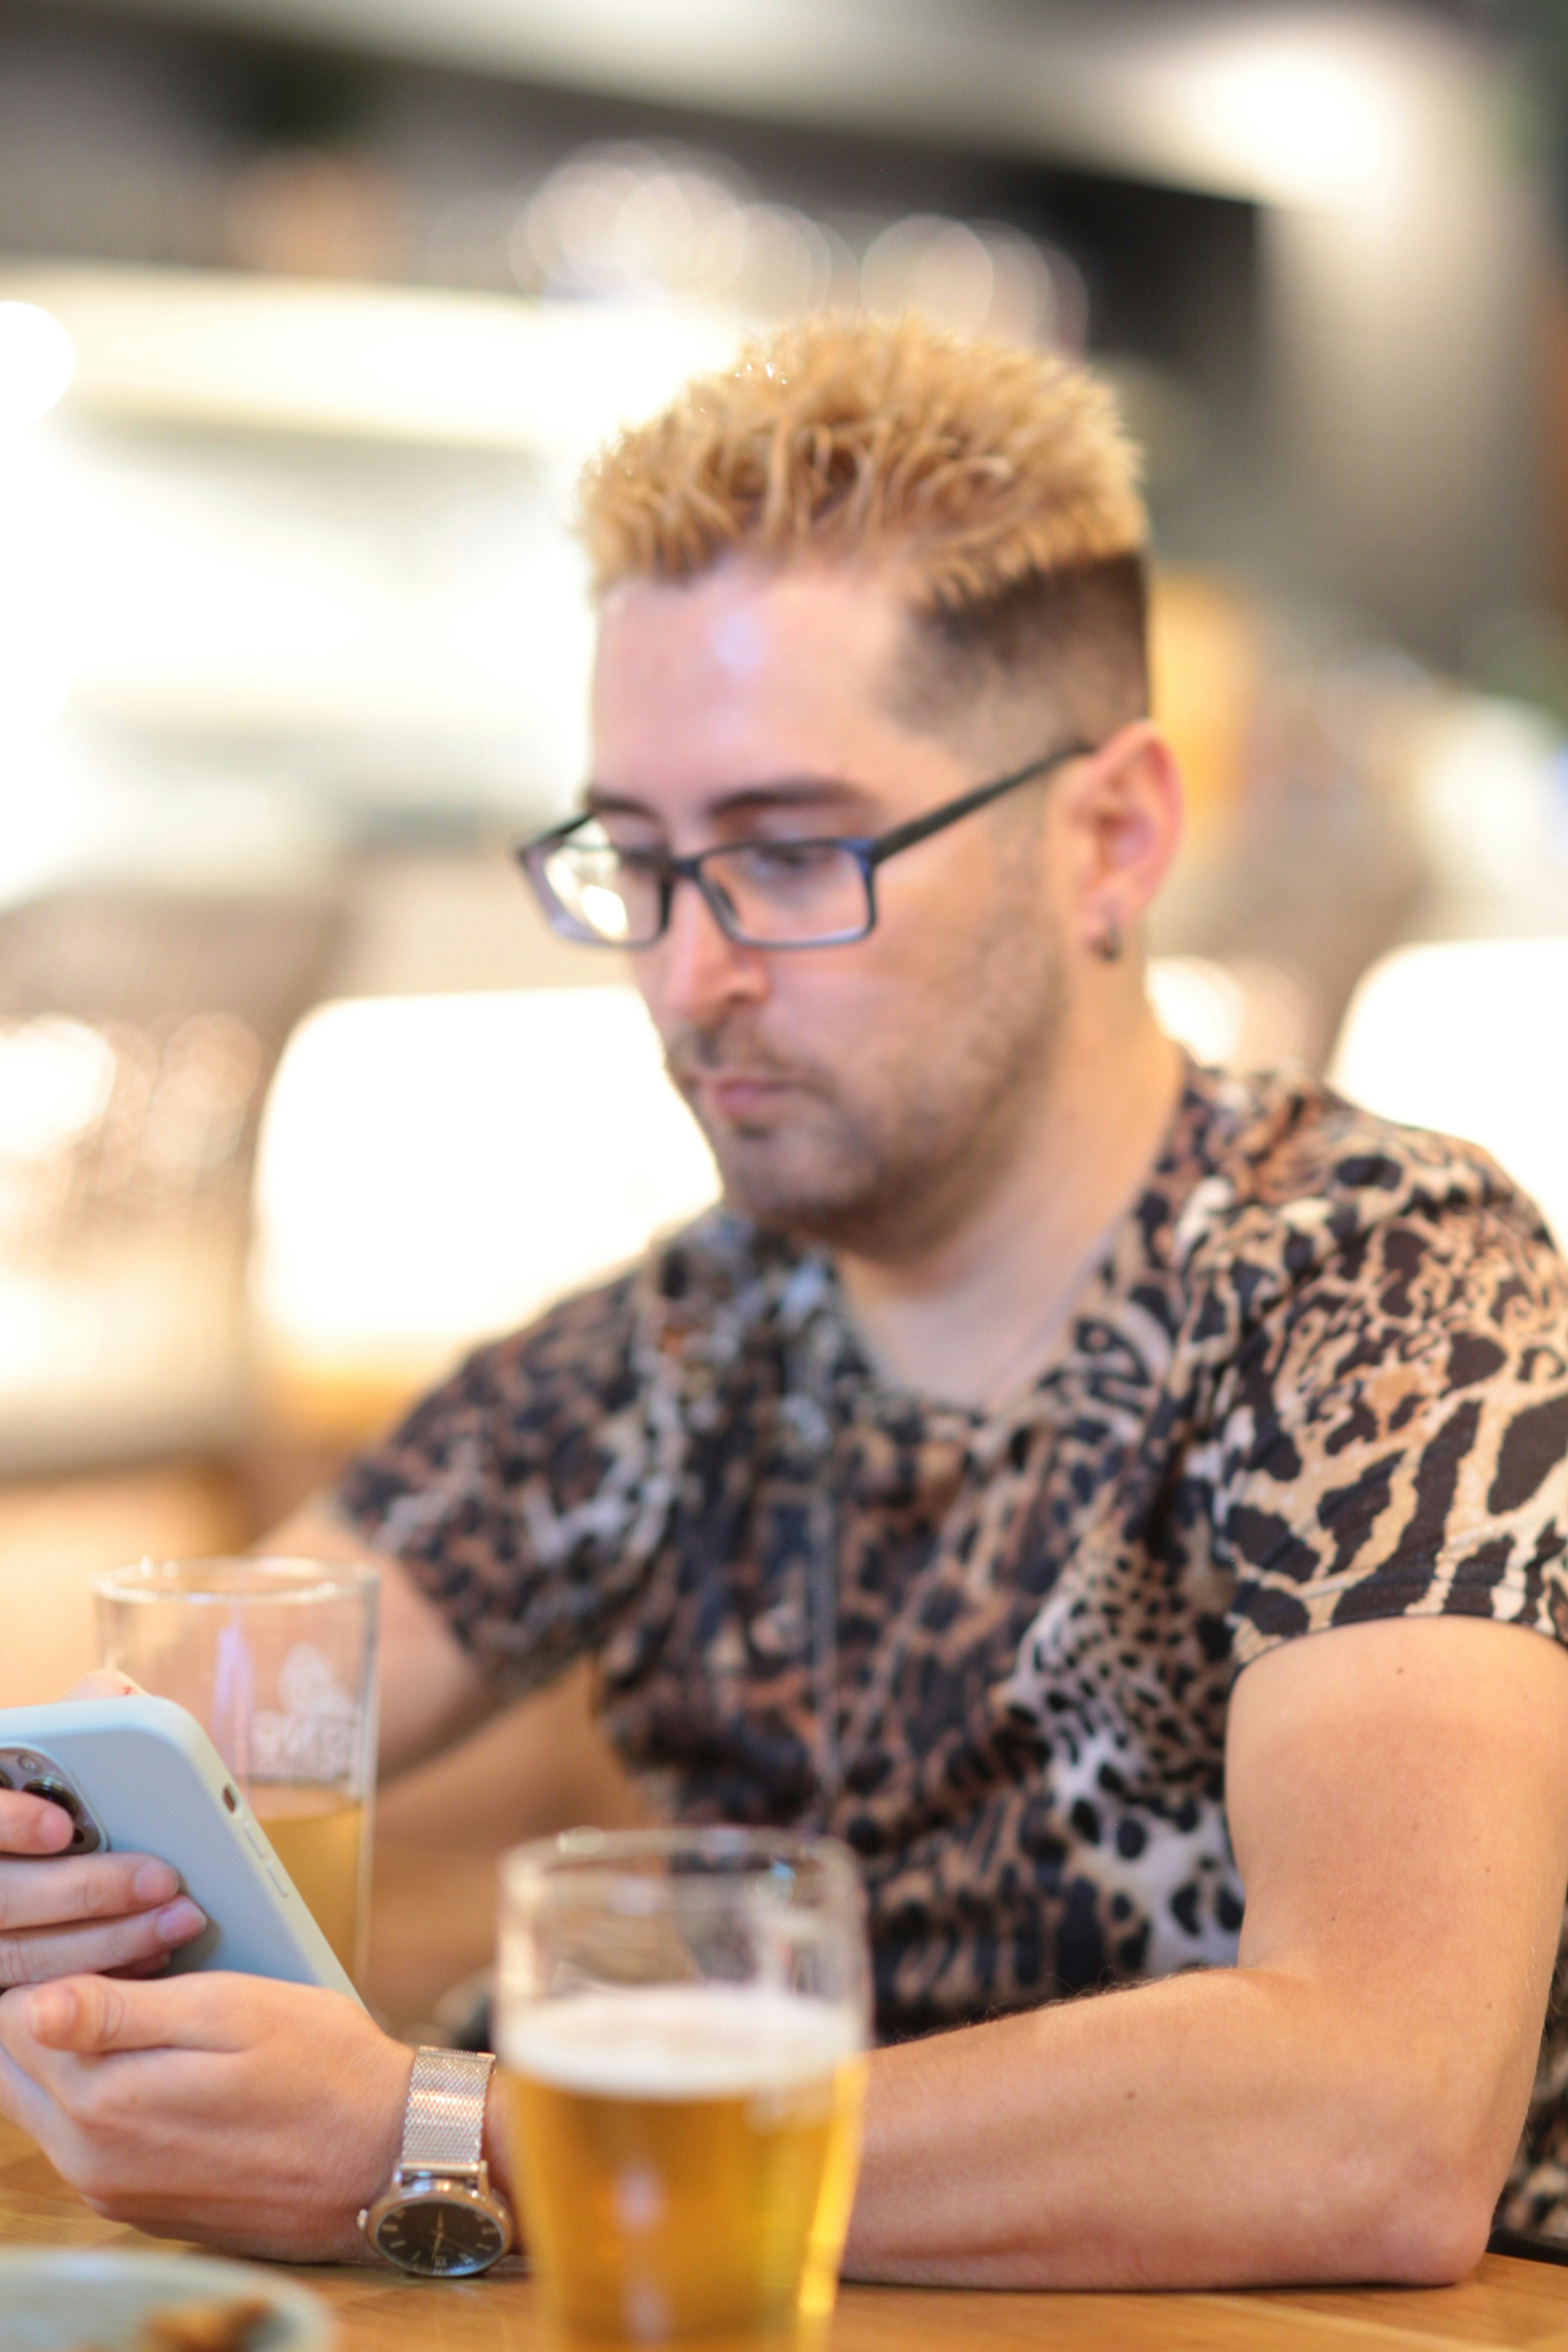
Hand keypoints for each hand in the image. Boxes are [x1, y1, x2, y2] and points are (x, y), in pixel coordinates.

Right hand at [0, 1674, 204, 1987]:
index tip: (62, 1826)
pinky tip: (151, 1961)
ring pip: (22, 1958)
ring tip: (180, 1920)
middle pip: (4, 1898)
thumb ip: (84, 1716)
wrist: (48, 1876)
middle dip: (89, 1890)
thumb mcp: (57, 1746)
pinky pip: (36, 2002)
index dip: (9, 1821)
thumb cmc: (54, 1792)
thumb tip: (119, 1697)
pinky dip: (100, 1979)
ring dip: (109, 1942)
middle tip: (164, 1879)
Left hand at [0, 1970, 413, 2258]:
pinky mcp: (140, 2203)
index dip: (53, 1959)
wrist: (385, 2159)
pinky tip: (158, 2055)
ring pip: (42, 2104)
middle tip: (120, 1960)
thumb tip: (30, 2003)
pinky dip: (100, 2088)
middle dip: (47, 2004)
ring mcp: (114, 2191)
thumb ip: (122, 2013)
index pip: (13, 2020)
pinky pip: (83, 2138)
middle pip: (15, 2067)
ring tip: (143, 1996)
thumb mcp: (232, 2013)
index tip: (107, 1929)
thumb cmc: (324, 2068)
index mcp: (105, 2106)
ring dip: (73, 2047)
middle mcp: (92, 2162)